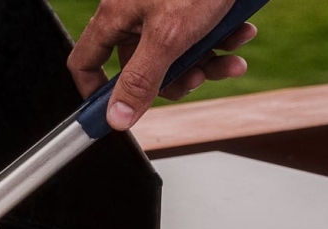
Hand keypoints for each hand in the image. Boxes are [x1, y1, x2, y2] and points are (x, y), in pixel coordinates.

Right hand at [67, 0, 257, 130]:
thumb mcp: (169, 38)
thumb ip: (140, 80)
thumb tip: (116, 118)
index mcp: (116, 17)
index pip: (86, 61)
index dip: (97, 93)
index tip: (117, 115)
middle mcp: (135, 13)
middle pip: (142, 66)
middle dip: (175, 79)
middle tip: (197, 78)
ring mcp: (163, 8)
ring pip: (178, 54)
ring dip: (208, 62)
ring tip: (231, 60)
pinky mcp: (191, 4)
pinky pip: (200, 34)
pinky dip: (222, 40)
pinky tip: (241, 34)